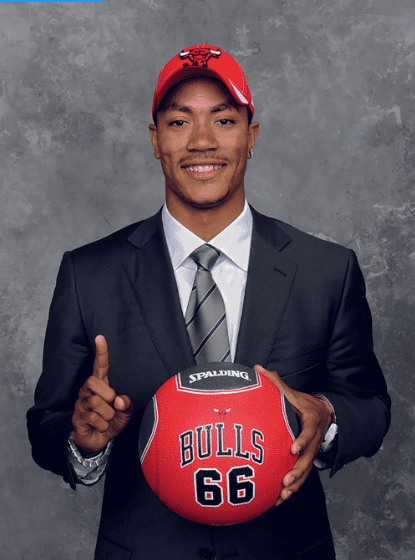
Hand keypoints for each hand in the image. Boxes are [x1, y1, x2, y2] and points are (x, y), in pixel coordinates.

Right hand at [72, 335, 132, 455]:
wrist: (99, 441)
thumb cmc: (112, 421)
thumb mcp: (125, 412)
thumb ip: (127, 404)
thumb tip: (119, 400)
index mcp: (100, 385)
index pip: (99, 365)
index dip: (101, 352)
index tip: (100, 336)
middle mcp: (87, 391)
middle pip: (92, 381)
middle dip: (107, 394)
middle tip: (112, 405)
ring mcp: (80, 404)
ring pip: (95, 402)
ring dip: (108, 414)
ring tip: (107, 419)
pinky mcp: (77, 418)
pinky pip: (93, 418)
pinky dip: (103, 425)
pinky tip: (101, 427)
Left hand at [253, 365, 333, 505]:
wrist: (324, 414)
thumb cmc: (304, 403)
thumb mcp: (292, 392)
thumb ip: (275, 381)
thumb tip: (257, 368)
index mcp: (310, 423)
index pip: (307, 434)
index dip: (302, 442)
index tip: (293, 448)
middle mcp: (313, 441)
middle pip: (308, 460)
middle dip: (298, 472)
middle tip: (285, 480)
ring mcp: (311, 453)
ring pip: (306, 473)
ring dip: (296, 485)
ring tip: (283, 495)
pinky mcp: (306, 462)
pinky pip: (301, 478)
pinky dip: (292, 489)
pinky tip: (278, 499)